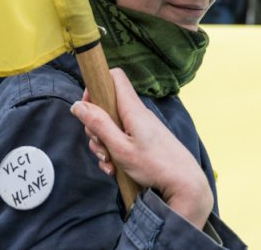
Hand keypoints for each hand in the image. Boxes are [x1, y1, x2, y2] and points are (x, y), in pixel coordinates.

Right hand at [71, 68, 213, 228]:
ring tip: (110, 164)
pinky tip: (115, 169)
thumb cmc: (154, 165)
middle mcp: (137, 114)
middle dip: (95, 127)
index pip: (114, 77)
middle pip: (107, 107)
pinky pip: (121, 140)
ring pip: (112, 127)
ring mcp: (140, 127)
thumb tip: (77, 105)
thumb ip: (98, 125)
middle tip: (100, 146)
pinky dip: (114, 153)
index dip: (97, 86)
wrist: (183, 183)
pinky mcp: (143, 140)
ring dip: (104, 145)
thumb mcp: (120, 148)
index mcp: (132, 109)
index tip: (87, 108)